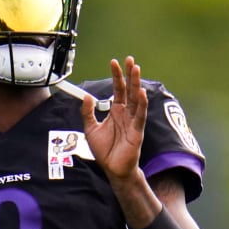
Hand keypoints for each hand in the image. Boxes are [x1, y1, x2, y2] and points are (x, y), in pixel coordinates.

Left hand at [81, 56, 148, 180]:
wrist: (113, 169)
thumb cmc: (105, 151)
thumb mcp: (90, 129)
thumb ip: (88, 113)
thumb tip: (87, 96)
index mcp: (116, 111)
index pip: (117, 89)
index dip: (116, 76)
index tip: (114, 62)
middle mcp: (126, 113)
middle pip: (128, 90)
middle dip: (129, 74)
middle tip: (130, 60)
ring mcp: (132, 121)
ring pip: (135, 99)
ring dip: (136, 84)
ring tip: (136, 69)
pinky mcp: (137, 131)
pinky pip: (140, 116)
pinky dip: (141, 104)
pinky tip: (141, 93)